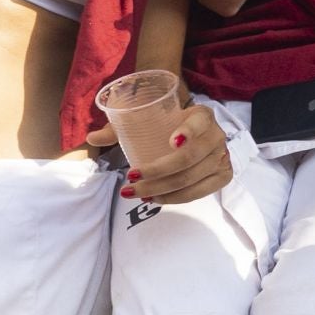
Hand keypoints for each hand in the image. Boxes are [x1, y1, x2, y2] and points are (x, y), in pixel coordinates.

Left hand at [103, 105, 232, 205]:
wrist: (193, 133)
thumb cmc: (166, 125)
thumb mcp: (146, 121)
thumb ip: (119, 128)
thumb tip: (92, 138)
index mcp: (202, 115)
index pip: (198, 122)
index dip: (187, 132)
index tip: (171, 142)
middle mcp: (217, 136)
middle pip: (188, 159)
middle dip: (157, 173)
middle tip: (129, 179)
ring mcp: (222, 157)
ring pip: (191, 179)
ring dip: (161, 190)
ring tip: (136, 192)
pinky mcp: (223, 175)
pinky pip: (199, 192)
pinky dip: (176, 198)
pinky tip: (157, 199)